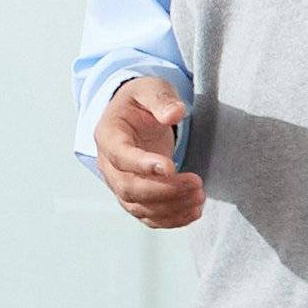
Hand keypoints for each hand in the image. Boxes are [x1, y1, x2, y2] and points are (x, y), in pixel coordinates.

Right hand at [93, 77, 206, 231]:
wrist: (135, 116)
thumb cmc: (141, 101)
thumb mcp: (150, 88)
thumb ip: (161, 99)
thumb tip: (175, 114)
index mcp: (108, 134)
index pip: (120, 155)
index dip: (143, 165)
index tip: (171, 167)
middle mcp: (108, 164)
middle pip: (129, 188)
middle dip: (164, 190)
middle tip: (196, 183)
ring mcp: (119, 183)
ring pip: (138, 206)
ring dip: (171, 207)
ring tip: (200, 197)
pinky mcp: (134, 197)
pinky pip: (147, 216)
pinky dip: (170, 219)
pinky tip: (194, 212)